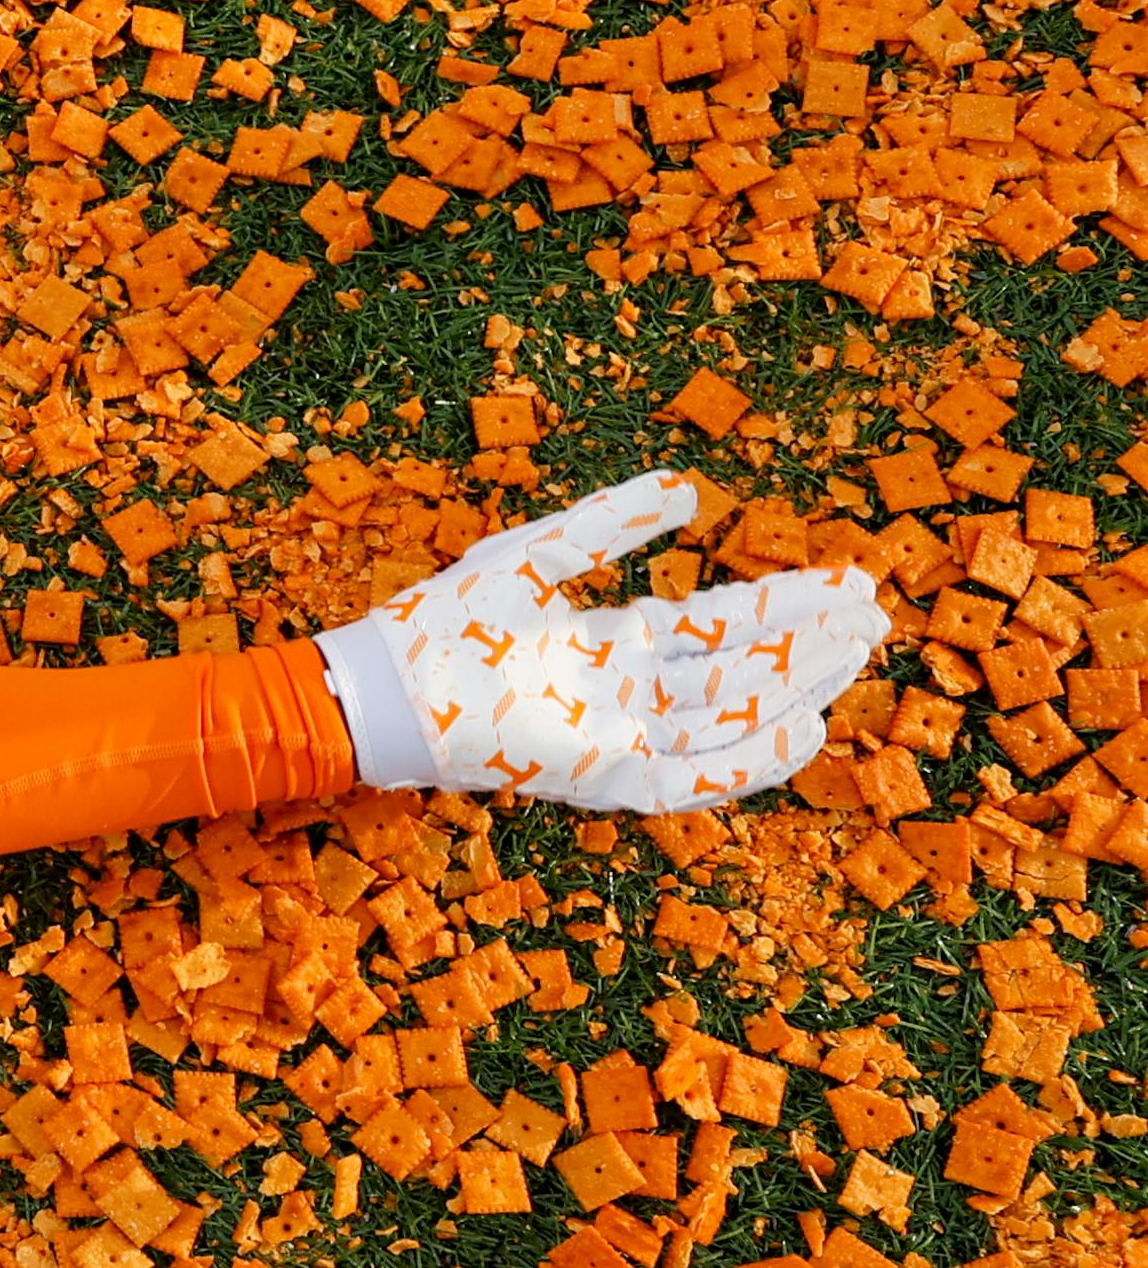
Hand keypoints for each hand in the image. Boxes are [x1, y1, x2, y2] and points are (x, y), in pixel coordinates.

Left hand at [314, 470, 888, 812]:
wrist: (392, 686)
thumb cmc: (450, 618)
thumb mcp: (538, 554)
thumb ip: (612, 522)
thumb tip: (690, 489)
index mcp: (614, 638)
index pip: (719, 622)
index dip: (784, 603)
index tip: (847, 583)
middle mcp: (629, 690)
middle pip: (740, 667)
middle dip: (809, 642)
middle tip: (876, 615)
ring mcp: (625, 735)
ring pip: (732, 713)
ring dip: (798, 685)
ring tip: (856, 649)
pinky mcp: (608, 778)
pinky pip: (697, 778)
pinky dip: (752, 758)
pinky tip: (806, 727)